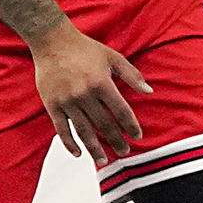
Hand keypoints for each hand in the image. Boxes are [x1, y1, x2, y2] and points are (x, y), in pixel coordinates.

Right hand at [34, 23, 146, 159]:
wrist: (52, 41)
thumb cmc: (85, 48)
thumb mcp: (113, 57)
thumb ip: (132, 75)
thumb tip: (149, 91)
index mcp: (101, 83)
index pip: (121, 110)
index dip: (131, 125)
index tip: (137, 136)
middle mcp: (84, 94)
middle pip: (104, 124)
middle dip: (116, 140)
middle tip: (125, 152)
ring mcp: (67, 101)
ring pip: (84, 130)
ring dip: (95, 147)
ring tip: (104, 160)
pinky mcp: (52, 104)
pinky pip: (62, 128)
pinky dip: (69, 143)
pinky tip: (79, 153)